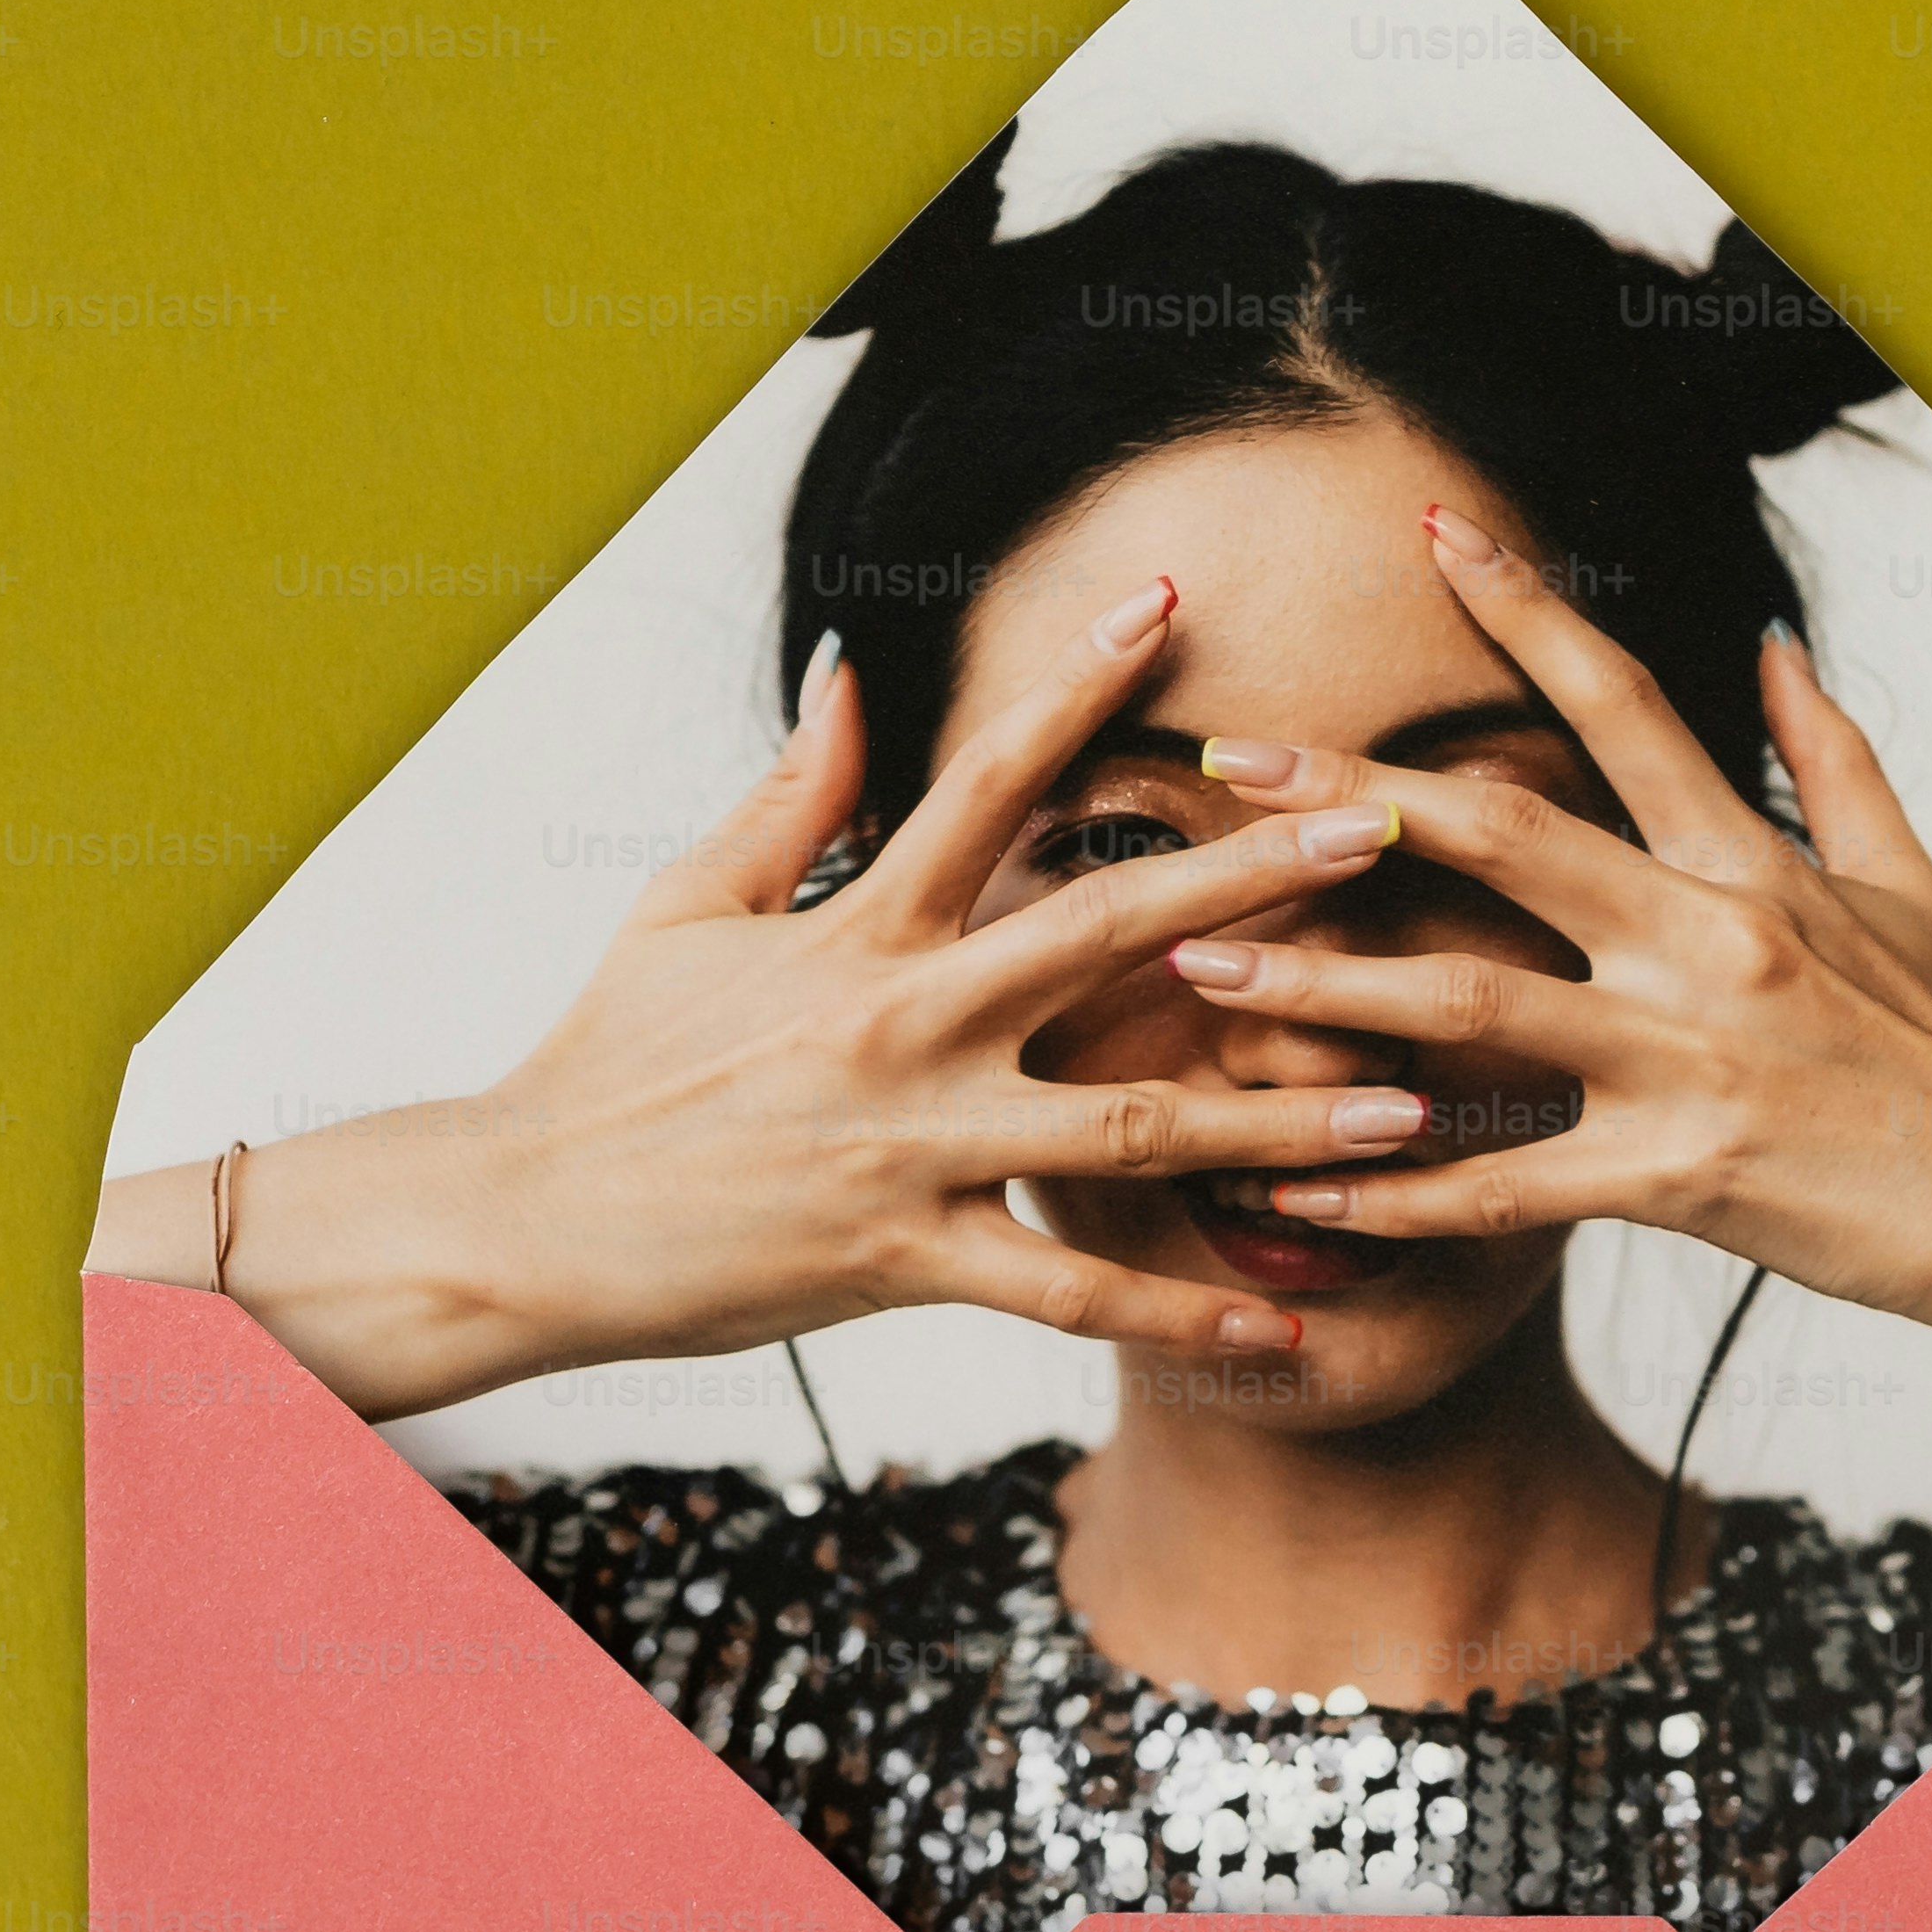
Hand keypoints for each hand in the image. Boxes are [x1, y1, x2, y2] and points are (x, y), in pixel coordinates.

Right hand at [88, 578, 1423, 1418]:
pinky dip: (1180, 1311)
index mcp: (860, 925)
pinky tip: (1283, 1326)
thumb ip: (790, 792)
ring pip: (1129, 1120)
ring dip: (1278, 1112)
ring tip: (1406, 1104)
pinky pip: (1070, 1287)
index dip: (1081, 681)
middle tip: (1384, 829)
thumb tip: (857, 677)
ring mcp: (914, 1144)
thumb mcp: (687, 904)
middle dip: (1259, 878)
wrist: (525, 1215)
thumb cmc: (609, 1059)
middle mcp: (905, 1022)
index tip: (1173, 605)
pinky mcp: (906, 1256)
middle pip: (1109, 931)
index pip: (989, 776)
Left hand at [1171, 510, 1931, 1401]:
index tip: (1432, 536)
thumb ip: (1827, 758)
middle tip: (1218, 769)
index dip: (1523, 612)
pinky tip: (1293, 1189)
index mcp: (1751, 859)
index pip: (1621, 702)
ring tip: (1198, 969)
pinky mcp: (1677, 1181)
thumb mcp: (1910, 881)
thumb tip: (1769, 645)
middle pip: (1496, 836)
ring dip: (1318, 986)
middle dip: (1343, 798)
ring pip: (1465, 1007)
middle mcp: (1708, 940)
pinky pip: (1498, 1188)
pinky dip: (1389, 1192)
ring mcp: (1687, 1062)